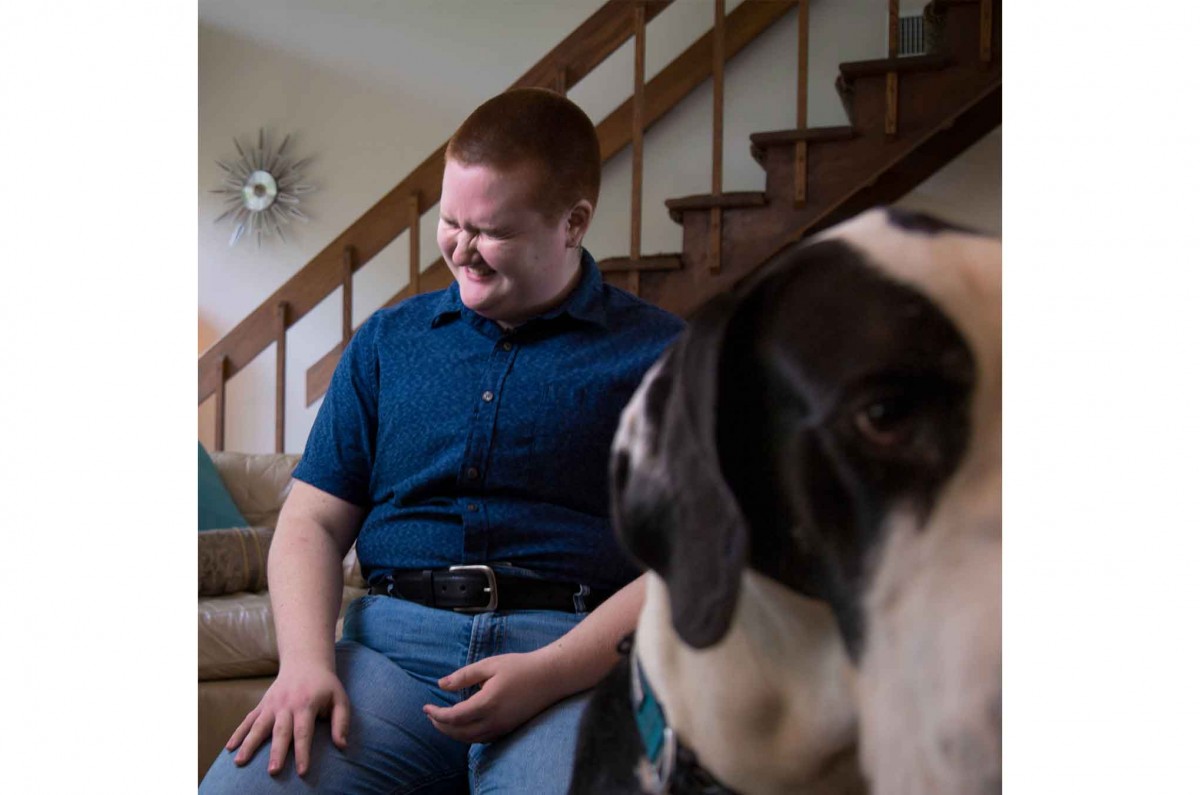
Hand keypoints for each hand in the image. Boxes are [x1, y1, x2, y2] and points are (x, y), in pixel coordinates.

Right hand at [225, 661, 350, 775]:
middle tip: (273, 771)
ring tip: (239, 762)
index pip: (304, 732)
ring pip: (259, 726)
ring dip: (249, 744)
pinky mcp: (263, 704)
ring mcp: (272, 704)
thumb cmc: (325, 685)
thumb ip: (341, 721)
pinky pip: (248, 719)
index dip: (303, 752)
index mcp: (306, 704)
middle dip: (276, 752)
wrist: (305, 661)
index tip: (302, 771)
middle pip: (280, 731)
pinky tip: (230, 748)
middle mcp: (286, 705)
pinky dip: (238, 733)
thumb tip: (342, 745)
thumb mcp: (339, 698)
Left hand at [423, 649, 564, 743]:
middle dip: (441, 726)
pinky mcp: (508, 729)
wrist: (551, 677)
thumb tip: (441, 684)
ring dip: (453, 733)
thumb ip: (464, 676)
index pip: (453, 718)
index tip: (425, 707)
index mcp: (487, 703)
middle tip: (430, 714)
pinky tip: (464, 725)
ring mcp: (502, 727)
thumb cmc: (520, 667)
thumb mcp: (490, 665)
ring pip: (470, 739)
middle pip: (459, 733)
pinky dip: (467, 735)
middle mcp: (494, 720)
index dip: (436, 714)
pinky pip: (482, 739)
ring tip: (442, 721)